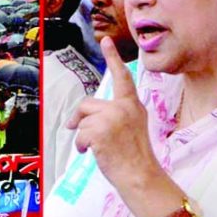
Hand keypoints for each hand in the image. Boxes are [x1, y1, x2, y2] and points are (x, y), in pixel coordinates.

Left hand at [67, 37, 158, 187]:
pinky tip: (94, 153)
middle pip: (88, 104)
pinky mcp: (100, 131)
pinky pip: (80, 135)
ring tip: (98, 149)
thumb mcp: (131, 128)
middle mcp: (123, 108)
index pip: (122, 77)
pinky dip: (82, 146)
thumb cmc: (135, 157)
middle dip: (79, 118)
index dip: (113, 58)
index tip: (105, 41)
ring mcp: (112, 118)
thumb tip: (82, 119)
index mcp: (133, 105)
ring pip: (83, 121)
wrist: (141, 176)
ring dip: (83, 137)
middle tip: (75, 130)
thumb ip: (115, 115)